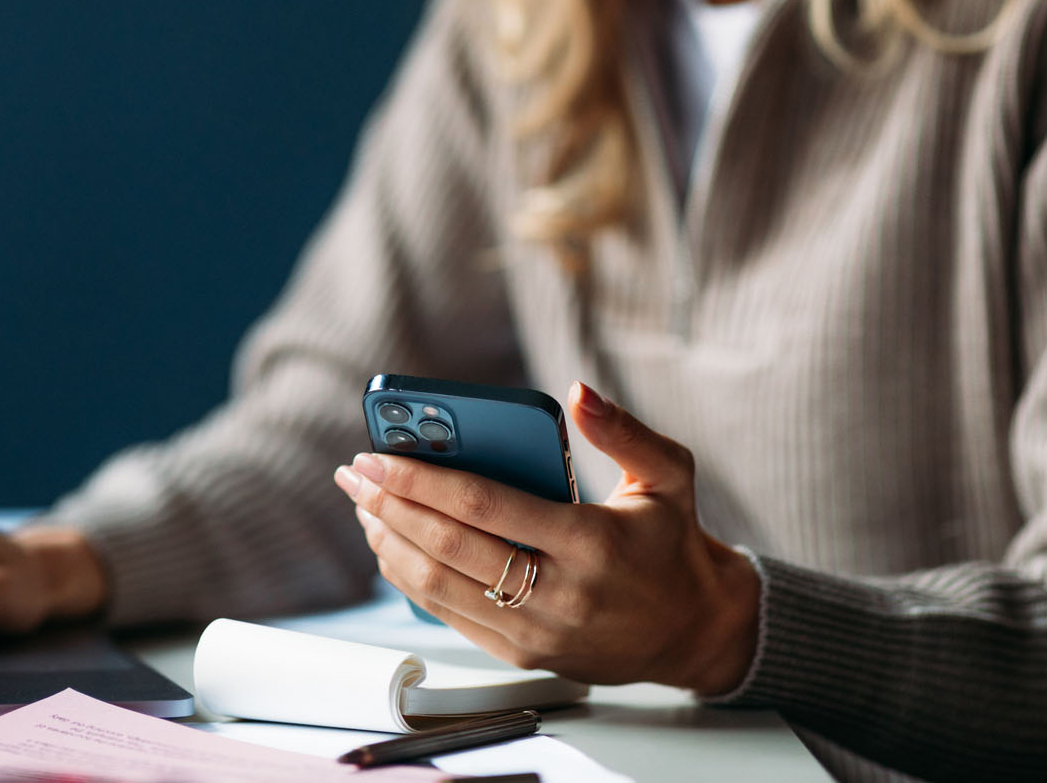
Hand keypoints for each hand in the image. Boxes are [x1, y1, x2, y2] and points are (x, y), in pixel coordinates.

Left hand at [332, 382, 759, 695]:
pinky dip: (409, 578)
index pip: (485, 506)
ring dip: (389, 543)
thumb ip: (624, 431)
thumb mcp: (669, 475)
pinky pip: (449, 615)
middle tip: (354, 474)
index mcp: (590, 543)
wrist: (692, 630)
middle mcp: (559, 594)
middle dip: (389, 506)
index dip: (422, 480)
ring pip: (438, 587)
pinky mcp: (522, 655)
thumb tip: (577, 391)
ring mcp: (536, 633)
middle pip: (449, 546)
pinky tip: (392, 544)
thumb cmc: (673, 543)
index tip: (379, 454)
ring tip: (364, 506)